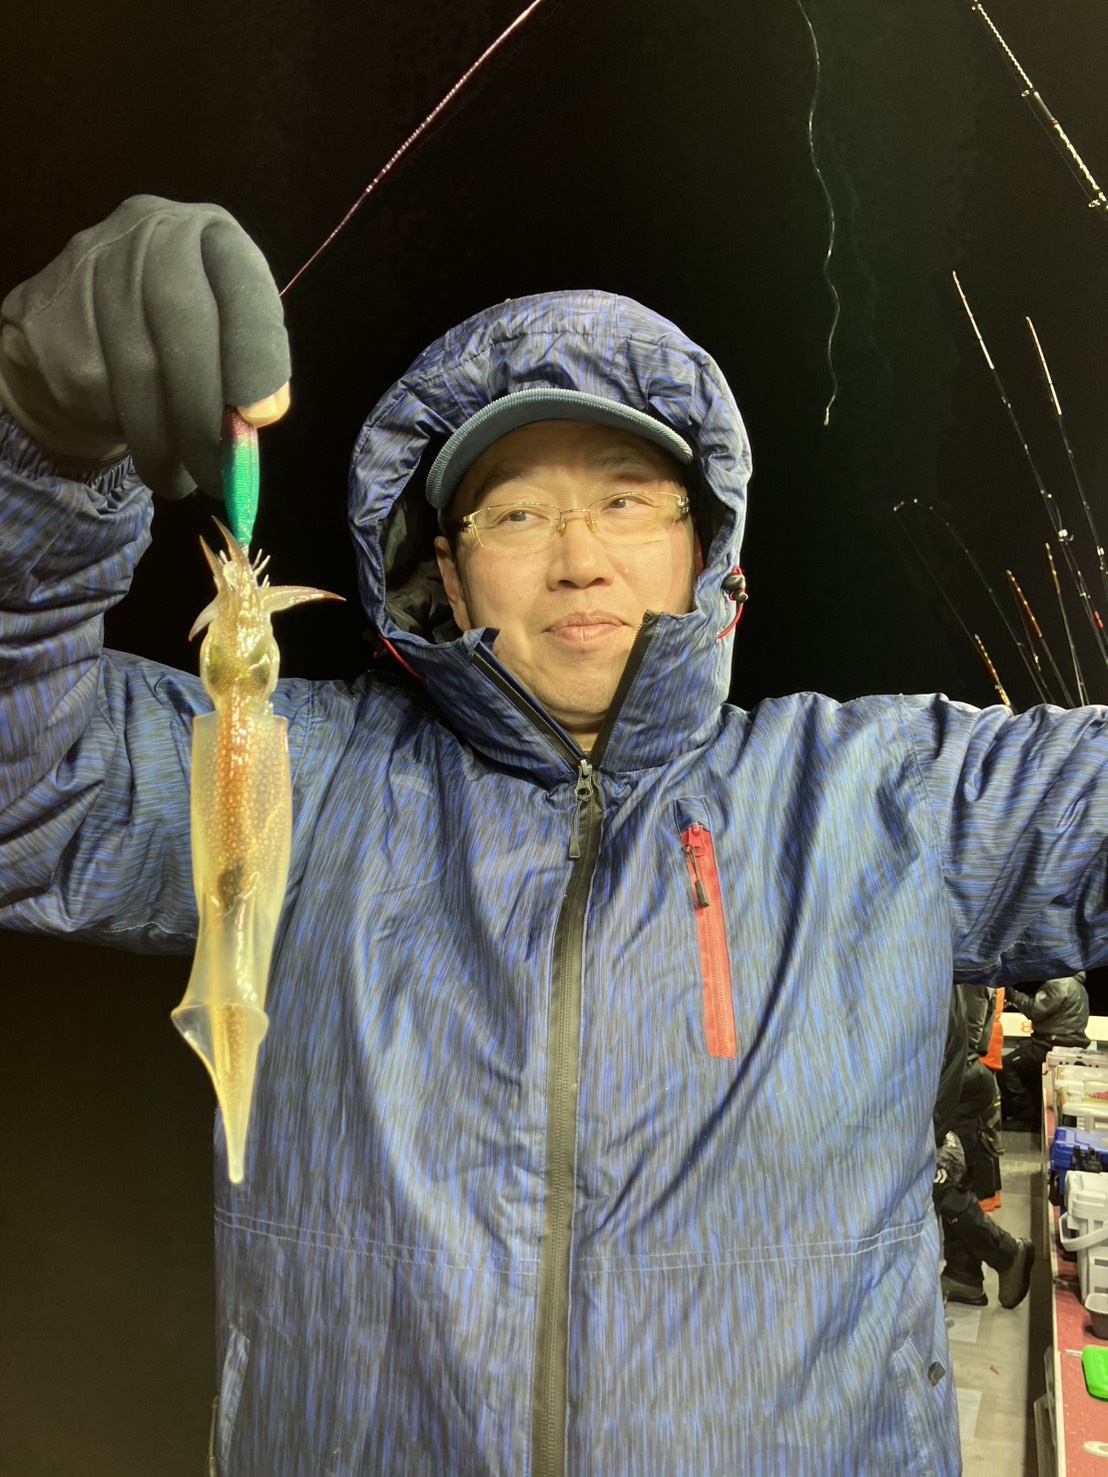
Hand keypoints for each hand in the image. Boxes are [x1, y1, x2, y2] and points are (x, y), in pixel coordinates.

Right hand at [0, 195, 289, 497]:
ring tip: (185, 480)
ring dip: (166, 442)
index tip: (263, 416)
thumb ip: (247, 364)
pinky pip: (98, 389)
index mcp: (210, 234)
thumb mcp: (224, 330)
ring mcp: (92, 268)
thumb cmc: (176, 332)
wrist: (77, 319)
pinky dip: (128, 433)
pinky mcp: (51, 314)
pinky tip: (146, 452)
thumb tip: (260, 416)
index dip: (254, 350)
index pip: (241, 282)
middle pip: (183, 326)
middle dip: (206, 416)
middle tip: (221, 476)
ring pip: (136, 369)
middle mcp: (150, 234)